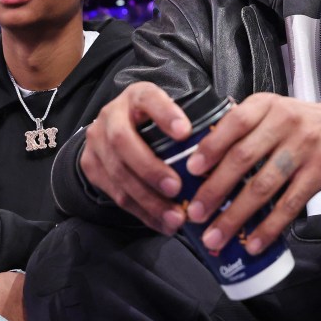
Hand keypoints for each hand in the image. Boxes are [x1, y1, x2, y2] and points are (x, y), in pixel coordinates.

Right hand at [80, 81, 191, 232]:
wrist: (111, 130)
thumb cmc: (153, 122)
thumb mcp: (168, 113)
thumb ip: (191, 123)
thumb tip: (229, 138)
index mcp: (137, 97)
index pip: (148, 99)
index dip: (165, 114)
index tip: (185, 132)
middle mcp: (112, 115)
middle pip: (123, 141)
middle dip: (150, 168)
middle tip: (176, 188)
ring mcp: (97, 142)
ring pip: (119, 174)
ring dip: (148, 200)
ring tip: (175, 218)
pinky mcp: (91, 167)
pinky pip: (117, 195)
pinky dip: (143, 212)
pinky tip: (163, 223)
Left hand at [185, 94, 320, 255]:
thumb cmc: (301, 124)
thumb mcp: (272, 112)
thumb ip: (243, 130)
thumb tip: (200, 165)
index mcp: (266, 105)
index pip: (235, 122)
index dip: (211, 147)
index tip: (191, 170)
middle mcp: (285, 121)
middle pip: (243, 158)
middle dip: (215, 189)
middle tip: (195, 214)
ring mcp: (305, 146)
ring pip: (263, 186)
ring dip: (236, 216)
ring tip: (216, 236)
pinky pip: (290, 204)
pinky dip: (269, 227)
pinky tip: (253, 243)